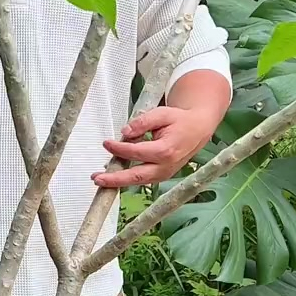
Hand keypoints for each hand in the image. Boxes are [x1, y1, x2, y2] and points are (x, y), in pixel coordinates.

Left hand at [93, 105, 214, 188]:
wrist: (198, 129)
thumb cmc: (180, 121)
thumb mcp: (162, 114)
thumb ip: (142, 122)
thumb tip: (125, 131)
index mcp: (166, 150)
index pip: (136, 152)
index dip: (119, 148)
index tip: (106, 143)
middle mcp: (166, 166)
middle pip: (136, 176)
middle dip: (115, 179)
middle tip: (97, 178)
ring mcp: (164, 173)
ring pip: (138, 182)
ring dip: (118, 182)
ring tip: (100, 179)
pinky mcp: (162, 175)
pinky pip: (142, 180)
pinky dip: (127, 179)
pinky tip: (114, 175)